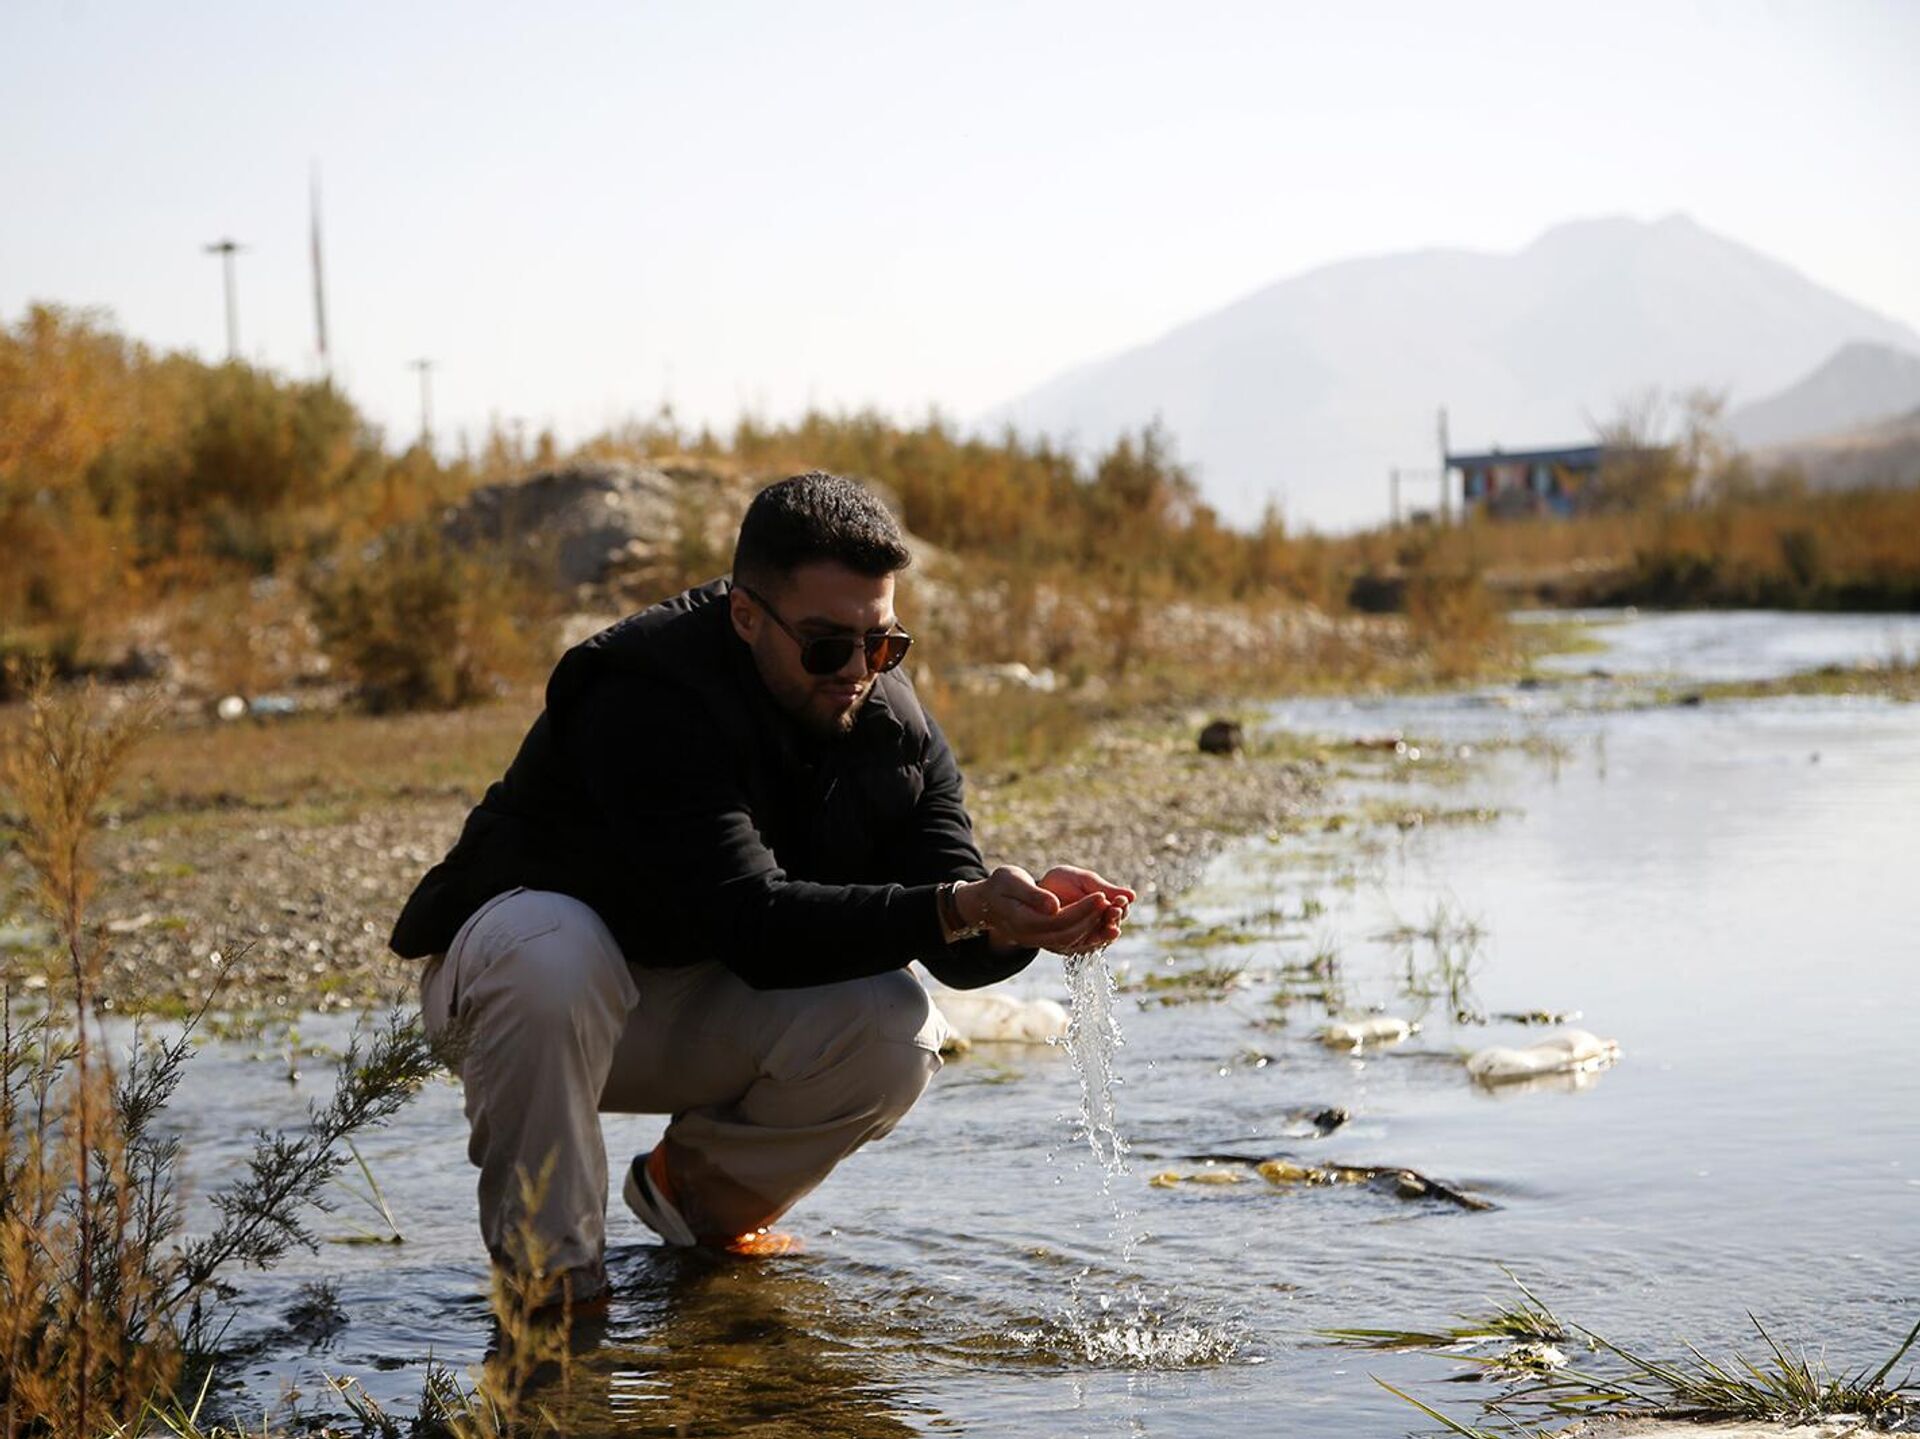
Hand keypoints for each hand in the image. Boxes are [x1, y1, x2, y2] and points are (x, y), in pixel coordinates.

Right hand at [956, 865, 1133, 955]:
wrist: (987, 903)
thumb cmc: (1000, 886)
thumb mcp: (1011, 881)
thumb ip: (1032, 895)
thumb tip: (1054, 906)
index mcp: (1024, 922)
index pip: (1061, 920)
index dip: (1083, 909)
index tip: (1102, 895)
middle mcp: (1032, 938)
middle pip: (1070, 934)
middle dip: (1094, 919)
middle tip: (1114, 903)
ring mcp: (1039, 943)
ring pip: (1073, 942)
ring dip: (1096, 930)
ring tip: (1115, 914)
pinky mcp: (1045, 941)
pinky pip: (1071, 943)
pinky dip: (1089, 935)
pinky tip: (1104, 923)